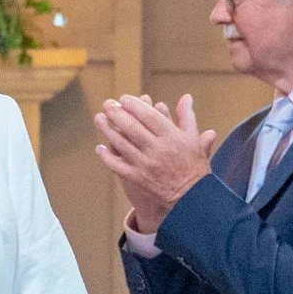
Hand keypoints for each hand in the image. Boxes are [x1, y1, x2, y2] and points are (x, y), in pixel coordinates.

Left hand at [94, 94, 217, 232]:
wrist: (193, 196)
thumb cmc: (194, 165)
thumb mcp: (193, 139)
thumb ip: (186, 116)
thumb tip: (186, 96)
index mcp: (172, 137)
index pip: (149, 116)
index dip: (135, 106)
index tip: (124, 98)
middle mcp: (158, 149)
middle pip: (132, 128)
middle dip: (117, 114)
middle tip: (107, 104)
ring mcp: (146, 164)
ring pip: (122, 144)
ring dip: (108, 130)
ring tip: (99, 118)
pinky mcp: (137, 178)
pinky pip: (118, 165)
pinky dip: (107, 156)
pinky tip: (100, 147)